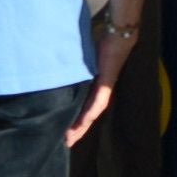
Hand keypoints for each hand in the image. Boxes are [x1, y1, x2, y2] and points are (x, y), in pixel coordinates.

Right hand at [66, 27, 136, 147]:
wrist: (118, 34)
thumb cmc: (101, 42)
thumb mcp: (83, 58)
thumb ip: (74, 66)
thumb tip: (57, 68)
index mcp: (96, 85)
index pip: (85, 107)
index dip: (75, 120)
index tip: (65, 131)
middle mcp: (102, 89)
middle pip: (89, 114)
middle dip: (77, 129)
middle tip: (66, 143)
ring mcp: (106, 87)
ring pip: (94, 112)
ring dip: (82, 125)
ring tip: (71, 137)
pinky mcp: (108, 81)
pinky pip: (99, 100)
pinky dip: (91, 111)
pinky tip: (85, 121)